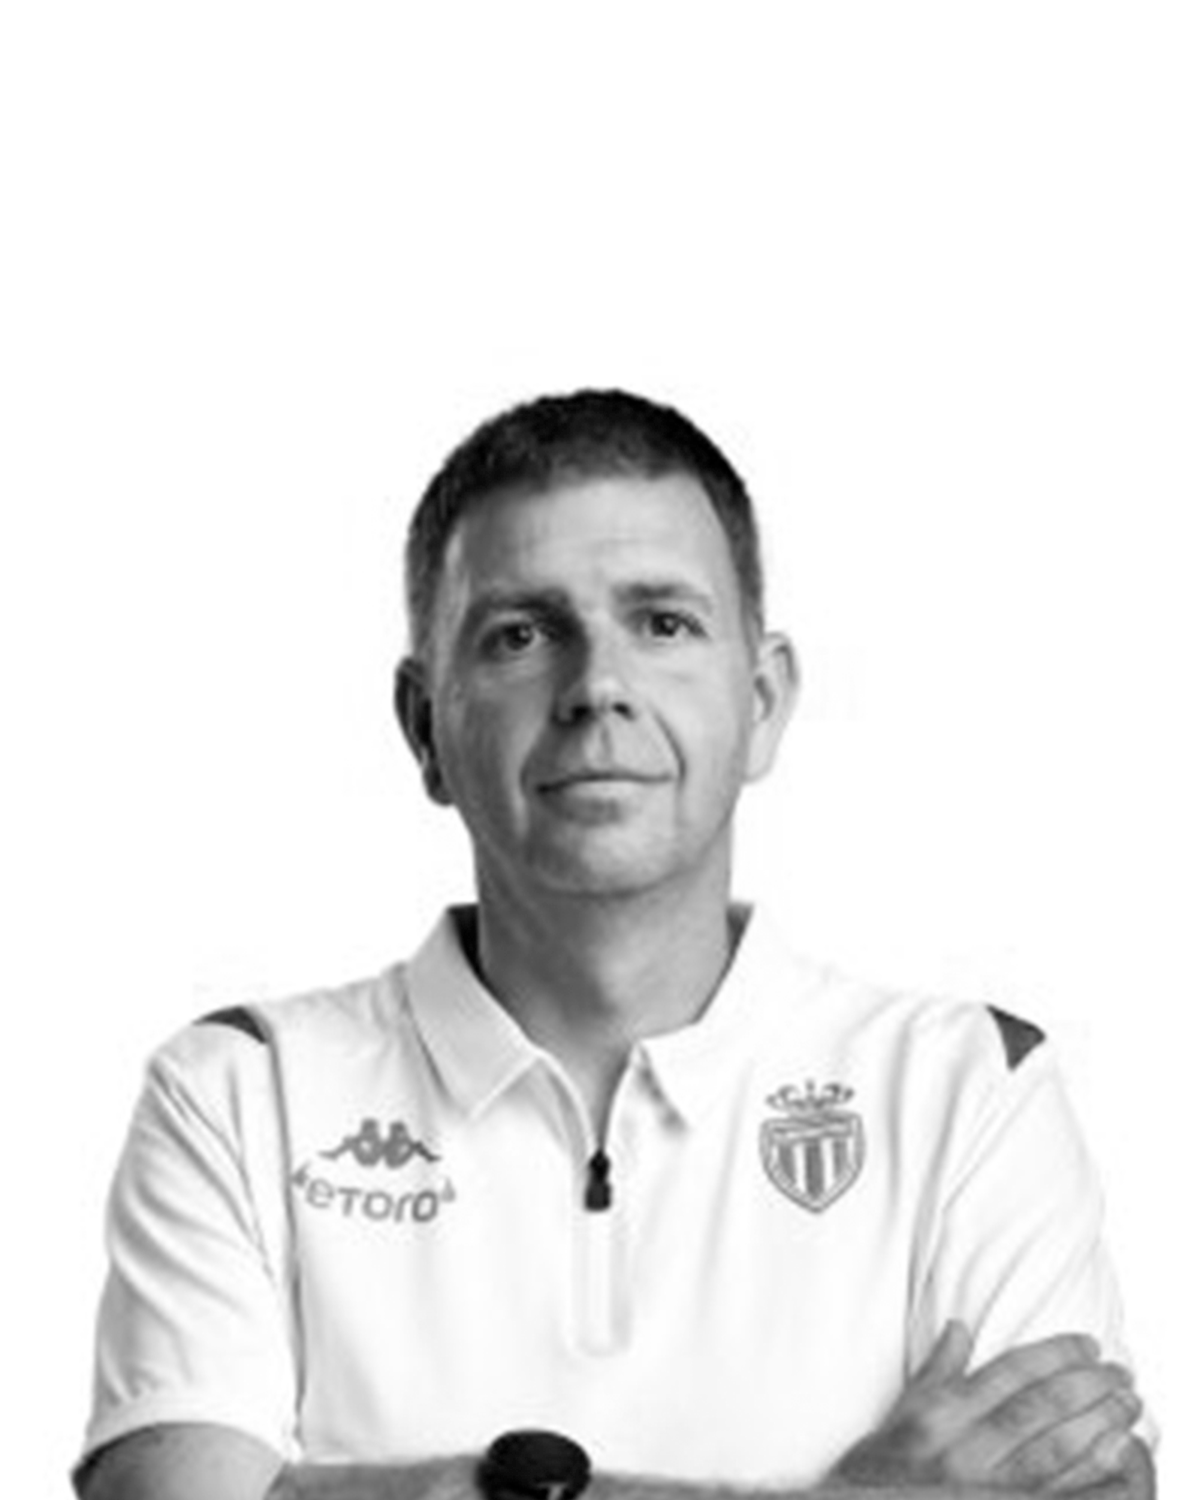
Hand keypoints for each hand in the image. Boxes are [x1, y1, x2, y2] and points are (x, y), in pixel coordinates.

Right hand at [829, 1322, 1143, 1491]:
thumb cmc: (880, 1469)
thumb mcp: (901, 1412)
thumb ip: (936, 1371)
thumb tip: (960, 1327)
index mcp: (939, 1415)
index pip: (1009, 1373)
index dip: (1053, 1355)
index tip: (1087, 1344)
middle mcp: (964, 1449)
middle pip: (1037, 1409)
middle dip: (1085, 1385)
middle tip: (1119, 1371)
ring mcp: (985, 1488)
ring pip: (1053, 1451)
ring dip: (1095, 1425)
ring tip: (1125, 1405)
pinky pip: (1053, 1493)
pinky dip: (1087, 1474)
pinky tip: (1112, 1456)